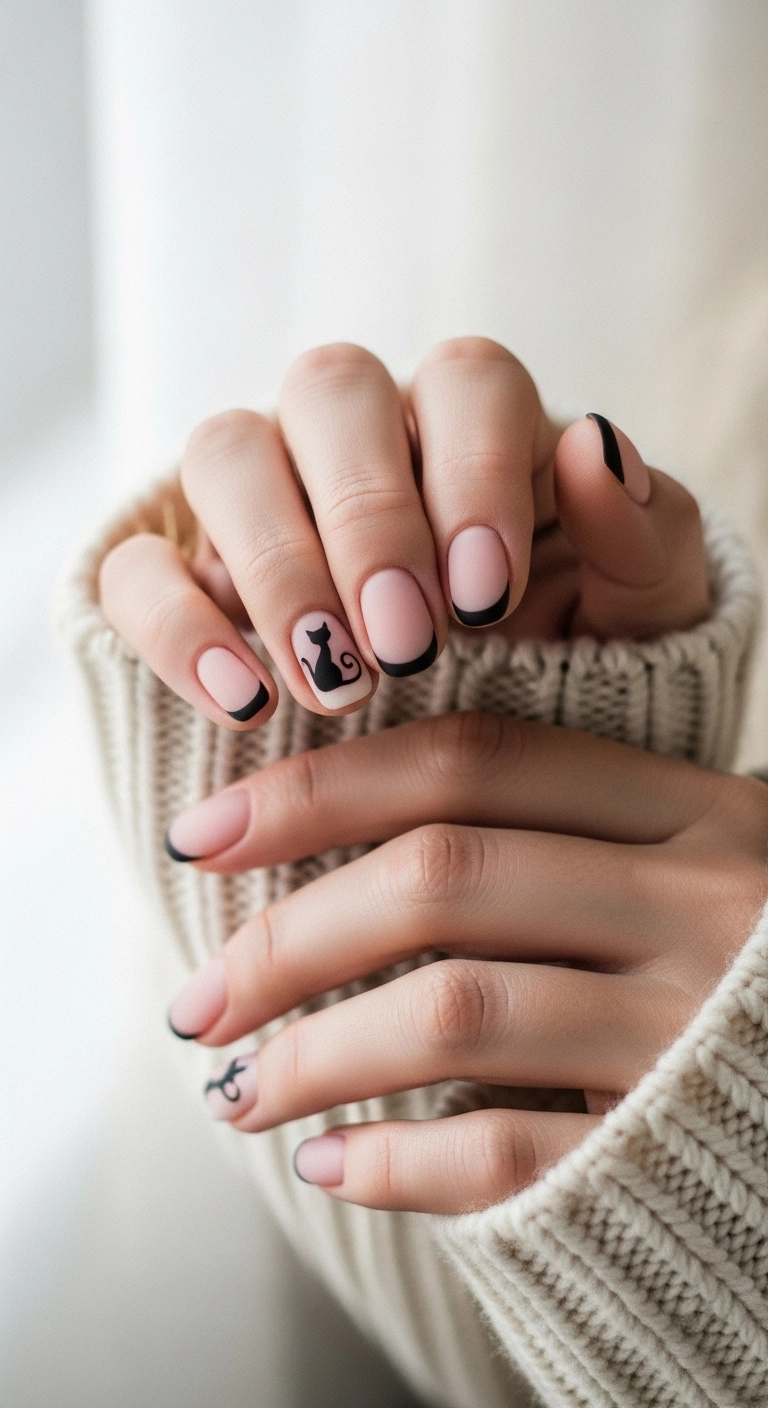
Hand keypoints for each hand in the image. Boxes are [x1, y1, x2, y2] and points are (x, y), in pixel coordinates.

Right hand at [98, 339, 708, 727]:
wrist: (477, 774)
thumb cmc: (570, 673)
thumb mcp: (637, 623)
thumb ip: (643, 537)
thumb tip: (597, 442)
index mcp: (470, 428)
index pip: (464, 381)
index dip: (472, 470)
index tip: (487, 593)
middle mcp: (356, 442)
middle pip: (331, 391)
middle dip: (367, 515)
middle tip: (406, 641)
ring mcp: (258, 502)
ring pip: (227, 452)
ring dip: (276, 564)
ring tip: (333, 681)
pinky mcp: (177, 580)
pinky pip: (137, 568)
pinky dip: (176, 629)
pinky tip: (242, 703)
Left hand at [165, 715, 767, 1213]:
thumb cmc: (755, 969)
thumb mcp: (690, 864)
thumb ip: (561, 842)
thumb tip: (335, 859)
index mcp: (691, 806)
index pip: (474, 759)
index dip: (321, 789)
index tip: (205, 836)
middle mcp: (699, 895)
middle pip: (443, 877)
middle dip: (289, 938)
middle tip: (200, 1001)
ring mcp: (694, 1020)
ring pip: (457, 1010)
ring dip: (316, 1056)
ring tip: (239, 1089)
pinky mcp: (680, 1140)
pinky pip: (513, 1148)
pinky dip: (400, 1161)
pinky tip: (333, 1162)